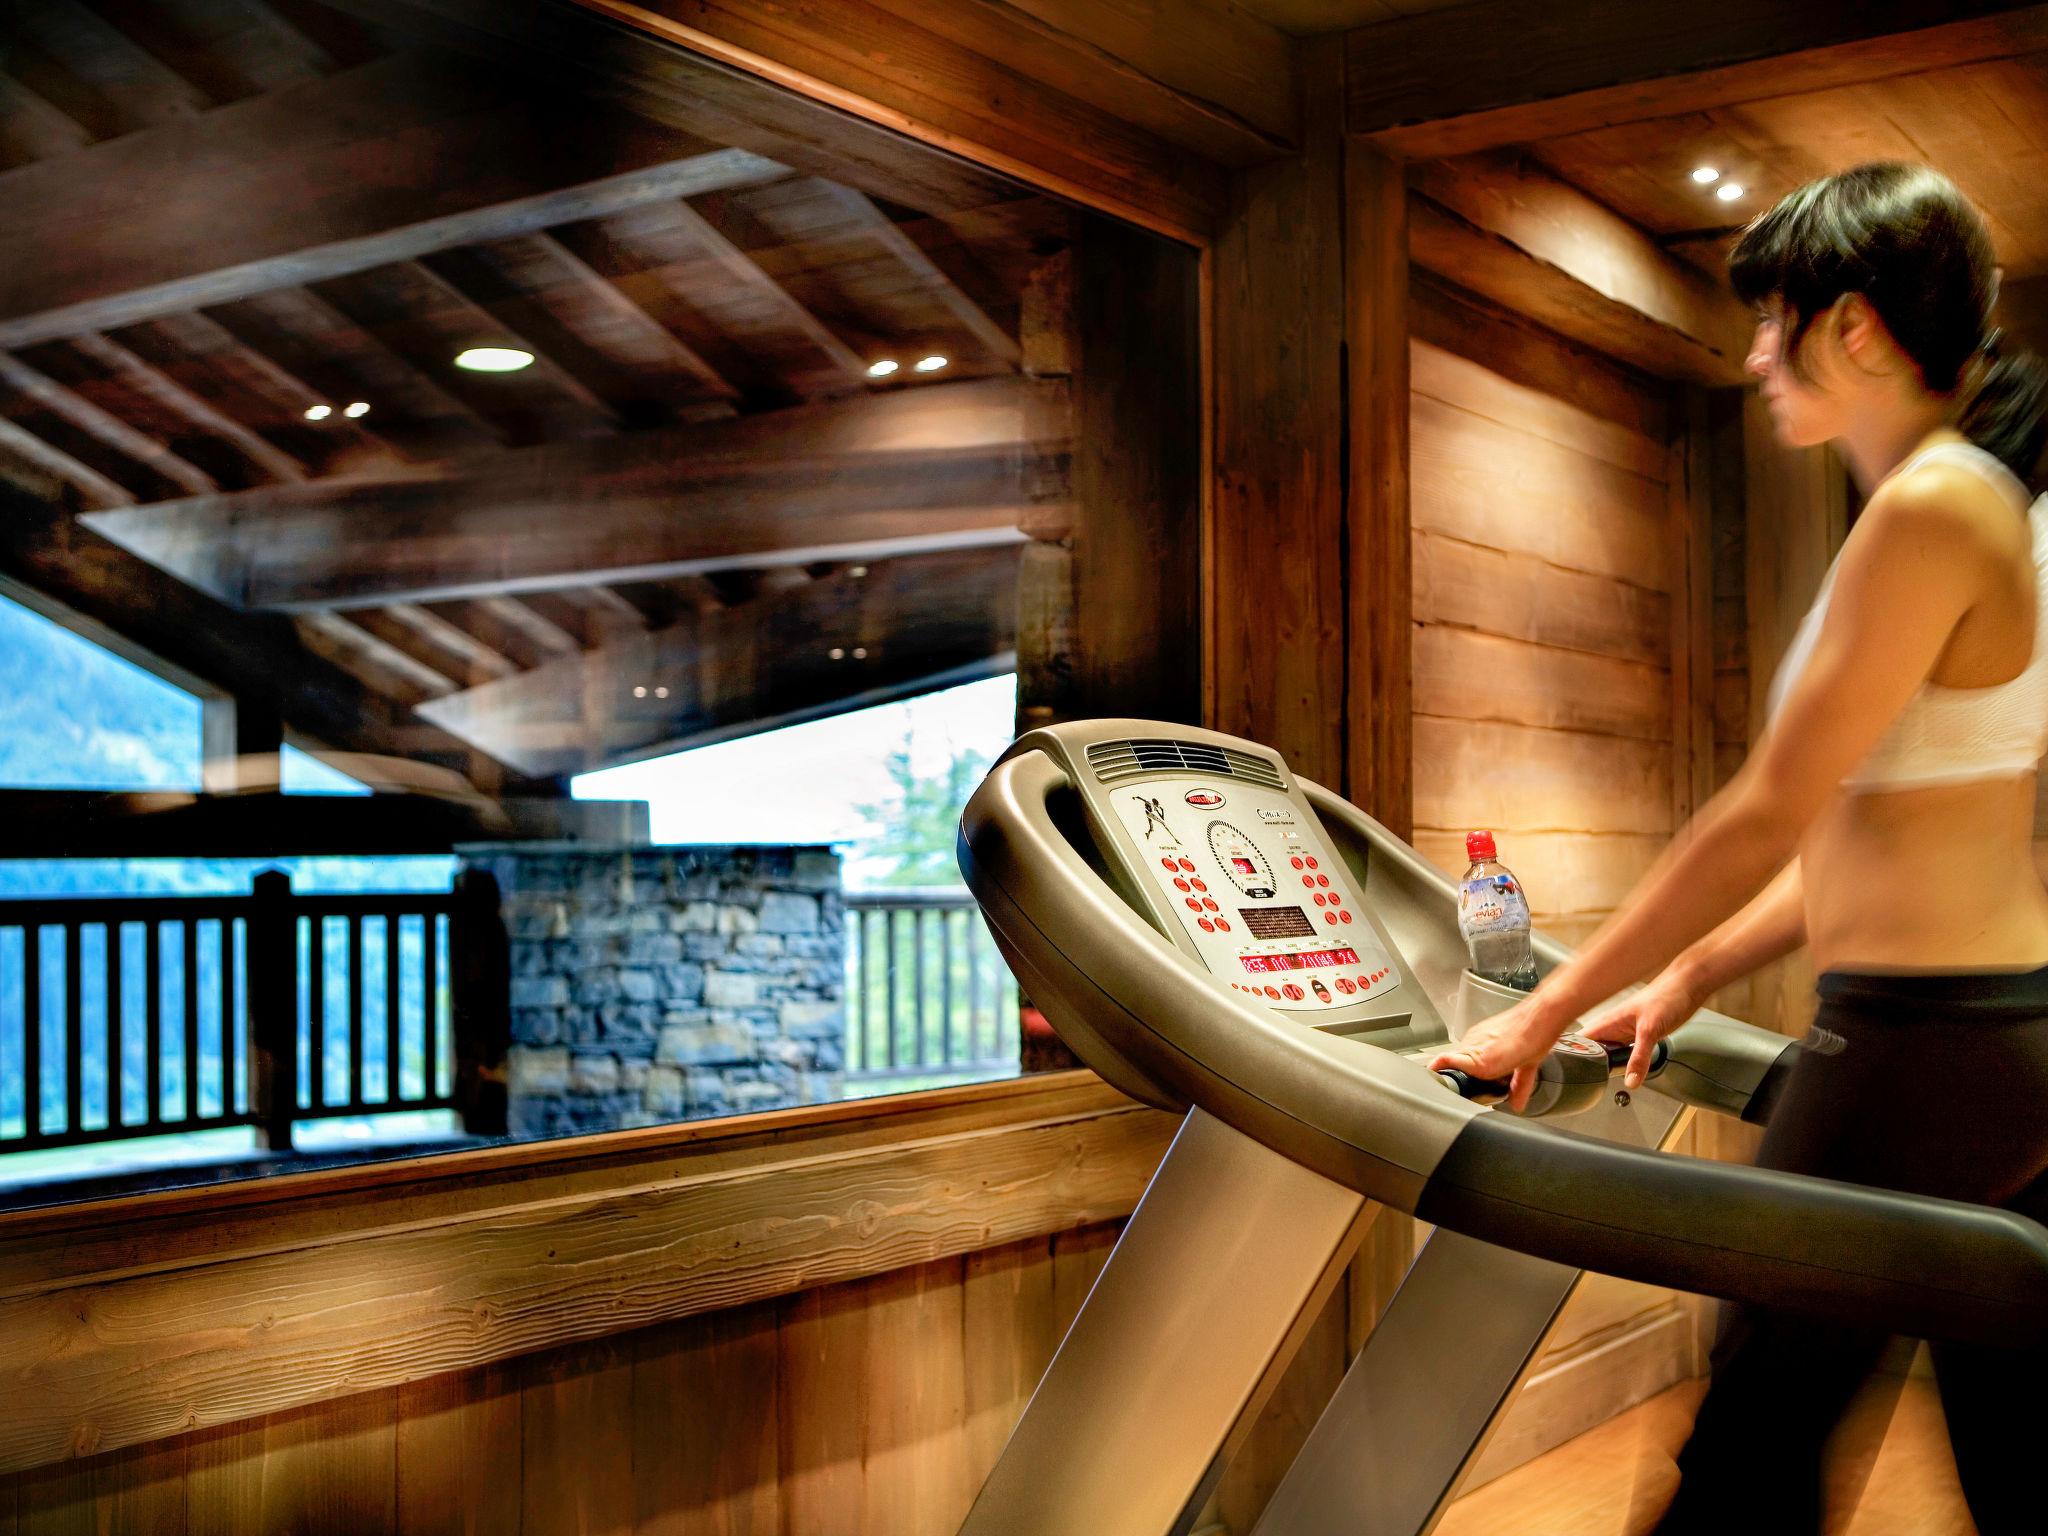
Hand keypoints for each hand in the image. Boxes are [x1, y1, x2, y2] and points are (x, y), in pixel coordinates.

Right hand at [1426, 994, 1566, 1113]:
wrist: (1540, 1015)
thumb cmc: (1535, 1039)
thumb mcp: (1528, 1069)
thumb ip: (1519, 1089)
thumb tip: (1516, 1103)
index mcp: (1481, 1063)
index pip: (1443, 1062)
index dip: (1438, 1071)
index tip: (1437, 1078)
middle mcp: (1473, 1046)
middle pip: (1453, 1062)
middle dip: (1459, 1073)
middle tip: (1471, 1082)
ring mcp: (1474, 1035)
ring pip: (1462, 1052)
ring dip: (1469, 1060)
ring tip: (1485, 1066)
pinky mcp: (1479, 1027)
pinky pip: (1469, 1042)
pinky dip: (1475, 1049)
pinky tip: (1490, 1050)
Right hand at [1581, 967, 1700, 1089]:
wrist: (1687, 988)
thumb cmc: (1666, 997)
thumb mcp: (1650, 1031)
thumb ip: (1639, 1058)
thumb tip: (1630, 1081)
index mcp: (1607, 1022)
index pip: (1578, 1042)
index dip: (1571, 1056)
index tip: (1572, 1072)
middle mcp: (1612, 1028)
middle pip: (1591, 1052)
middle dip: (1590, 1066)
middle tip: (1592, 1080)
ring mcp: (1624, 1033)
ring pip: (1608, 1054)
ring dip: (1608, 1066)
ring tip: (1608, 1077)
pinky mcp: (1637, 1037)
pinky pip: (1623, 1054)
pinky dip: (1625, 1063)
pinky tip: (1629, 1070)